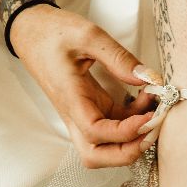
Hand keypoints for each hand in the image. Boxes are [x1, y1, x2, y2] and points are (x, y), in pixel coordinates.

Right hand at [10, 4, 160, 167]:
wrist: (32, 32)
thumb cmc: (53, 33)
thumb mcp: (88, 34)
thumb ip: (118, 57)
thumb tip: (148, 77)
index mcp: (69, 98)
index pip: (94, 132)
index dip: (123, 133)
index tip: (148, 118)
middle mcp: (74, 114)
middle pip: (96, 155)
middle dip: (127, 152)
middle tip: (152, 130)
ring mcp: (83, 114)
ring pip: (105, 147)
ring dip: (132, 140)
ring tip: (154, 112)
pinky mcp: (92, 109)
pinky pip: (113, 127)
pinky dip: (133, 121)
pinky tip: (146, 100)